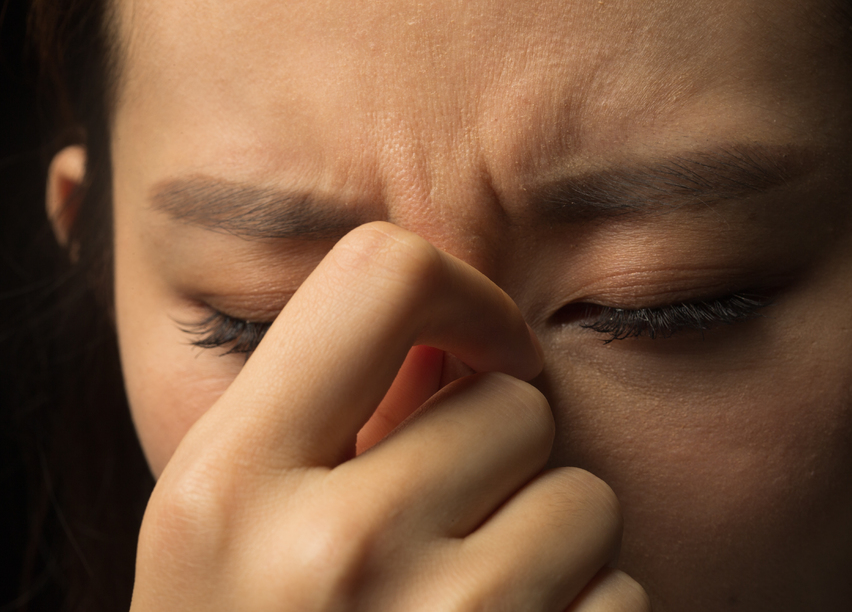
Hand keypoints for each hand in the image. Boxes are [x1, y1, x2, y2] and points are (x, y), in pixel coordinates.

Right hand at [131, 222, 649, 610]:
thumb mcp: (231, 521)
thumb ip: (327, 404)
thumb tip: (465, 324)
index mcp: (228, 483)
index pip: (383, 275)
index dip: (460, 295)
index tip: (478, 348)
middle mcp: (330, 554)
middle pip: (515, 403)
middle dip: (499, 453)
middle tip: (440, 525)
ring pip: (584, 499)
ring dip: (547, 540)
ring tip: (466, 604)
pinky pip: (621, 595)